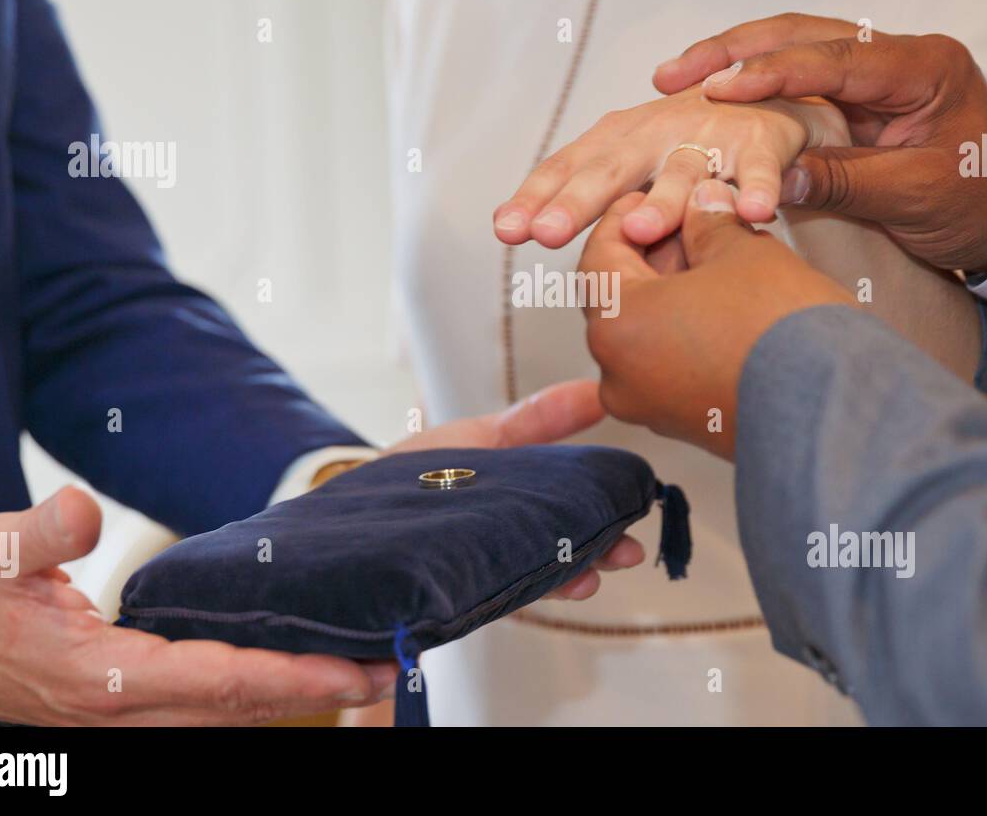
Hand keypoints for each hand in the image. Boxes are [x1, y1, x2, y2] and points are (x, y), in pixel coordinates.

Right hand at [0, 487, 396, 724]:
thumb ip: (39, 534)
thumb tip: (83, 510)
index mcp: (103, 679)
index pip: (216, 683)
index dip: (288, 678)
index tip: (349, 672)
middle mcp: (131, 711)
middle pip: (244, 709)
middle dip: (322, 694)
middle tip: (392, 670)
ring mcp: (138, 718)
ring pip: (236, 716)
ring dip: (304, 696)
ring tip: (369, 672)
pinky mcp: (143, 708)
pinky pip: (219, 708)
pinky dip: (269, 693)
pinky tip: (307, 673)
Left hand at [383, 379, 643, 598]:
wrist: (352, 511)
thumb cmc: (415, 473)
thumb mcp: (482, 438)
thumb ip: (539, 419)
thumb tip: (596, 390)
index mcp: (519, 510)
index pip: (573, 518)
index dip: (606, 520)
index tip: (634, 512)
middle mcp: (507, 546)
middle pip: (563, 553)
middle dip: (597, 553)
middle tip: (623, 553)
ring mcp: (483, 573)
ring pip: (535, 579)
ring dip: (568, 578)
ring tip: (586, 578)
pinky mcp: (454, 595)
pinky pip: (493, 596)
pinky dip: (519, 595)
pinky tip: (536, 590)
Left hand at [493, 86, 848, 248]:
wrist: (777, 94)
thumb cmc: (695, 138)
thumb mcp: (637, 160)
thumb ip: (589, 194)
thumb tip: (514, 223)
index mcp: (620, 137)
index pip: (569, 166)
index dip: (537, 195)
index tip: (506, 229)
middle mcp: (657, 131)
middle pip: (612, 167)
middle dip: (577, 200)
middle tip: (547, 232)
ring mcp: (709, 135)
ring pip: (681, 172)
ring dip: (661, 200)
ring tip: (638, 230)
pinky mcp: (761, 141)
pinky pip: (758, 170)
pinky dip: (756, 188)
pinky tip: (752, 213)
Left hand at [580, 182, 855, 457]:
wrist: (836, 410)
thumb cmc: (783, 325)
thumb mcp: (743, 252)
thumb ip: (709, 222)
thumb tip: (700, 202)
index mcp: (616, 326)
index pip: (598, 256)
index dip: (626, 216)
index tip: (654, 196)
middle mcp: (618, 375)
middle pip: (620, 297)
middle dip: (654, 255)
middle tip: (695, 224)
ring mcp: (649, 407)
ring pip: (647, 332)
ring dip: (674, 292)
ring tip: (722, 261)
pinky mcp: (683, 426)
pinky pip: (669, 366)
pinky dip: (687, 331)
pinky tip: (731, 305)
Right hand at [654, 13, 986, 273]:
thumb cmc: (980, 203)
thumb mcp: (913, 199)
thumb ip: (844, 184)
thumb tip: (769, 184)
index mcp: (924, 67)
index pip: (834, 58)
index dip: (770, 72)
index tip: (717, 90)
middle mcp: (898, 54)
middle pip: (802, 32)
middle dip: (733, 49)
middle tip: (672, 73)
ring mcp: (876, 70)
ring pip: (793, 45)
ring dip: (734, 59)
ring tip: (675, 78)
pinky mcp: (858, 94)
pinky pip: (797, 76)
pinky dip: (753, 83)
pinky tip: (710, 95)